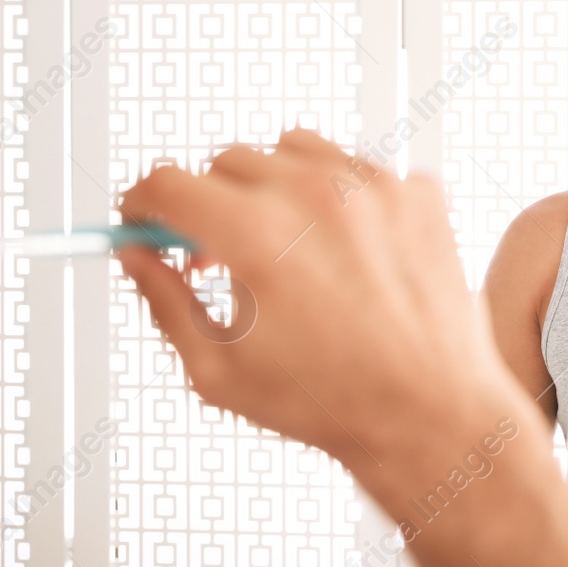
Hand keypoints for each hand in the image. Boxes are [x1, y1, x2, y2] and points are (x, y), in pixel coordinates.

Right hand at [115, 128, 515, 469]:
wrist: (431, 415)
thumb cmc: (330, 404)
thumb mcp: (218, 370)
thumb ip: (165, 302)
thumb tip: (135, 256)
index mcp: (256, 236)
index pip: (168, 184)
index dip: (143, 203)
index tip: (144, 218)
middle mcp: (315, 195)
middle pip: (227, 161)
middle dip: (210, 203)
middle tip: (216, 254)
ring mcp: (373, 187)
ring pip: (292, 151)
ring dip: (274, 188)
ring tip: (286, 249)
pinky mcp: (416, 191)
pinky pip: (355, 168)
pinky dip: (338, 198)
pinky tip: (343, 251)